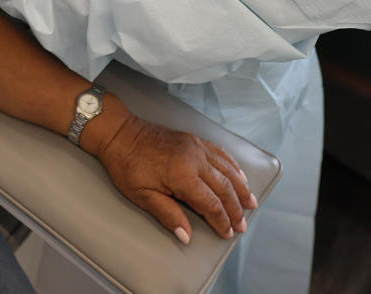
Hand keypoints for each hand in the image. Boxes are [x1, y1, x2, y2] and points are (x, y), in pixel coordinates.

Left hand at [98, 114, 255, 243]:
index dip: (221, 221)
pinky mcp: (194, 140)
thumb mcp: (142, 195)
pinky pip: (220, 153)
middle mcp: (195, 159)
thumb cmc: (127, 165)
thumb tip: (186, 236)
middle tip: (242, 225)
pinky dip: (233, 166)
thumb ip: (167, 214)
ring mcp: (196, 147)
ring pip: (227, 170)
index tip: (227, 233)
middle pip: (224, 188)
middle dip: (236, 209)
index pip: (210, 204)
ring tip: (250, 203)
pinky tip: (240, 175)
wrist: (120, 134)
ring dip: (241, 188)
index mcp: (182, 175)